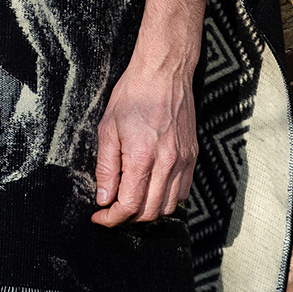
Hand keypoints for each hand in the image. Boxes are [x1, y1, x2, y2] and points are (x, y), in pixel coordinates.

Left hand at [91, 54, 197, 225]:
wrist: (163, 73)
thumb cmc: (133, 95)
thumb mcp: (107, 128)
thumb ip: (106, 168)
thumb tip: (104, 198)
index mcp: (142, 157)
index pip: (129, 206)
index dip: (111, 218)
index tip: (100, 217)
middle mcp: (166, 163)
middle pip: (149, 212)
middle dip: (127, 218)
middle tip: (112, 210)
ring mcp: (182, 161)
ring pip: (168, 206)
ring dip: (148, 211)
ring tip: (131, 200)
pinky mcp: (192, 156)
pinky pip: (183, 192)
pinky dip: (166, 199)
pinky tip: (152, 189)